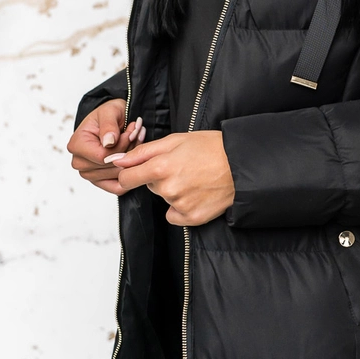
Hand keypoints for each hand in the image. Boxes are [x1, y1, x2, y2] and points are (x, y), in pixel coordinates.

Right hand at [66, 98, 146, 194]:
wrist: (111, 120)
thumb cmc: (108, 115)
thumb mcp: (109, 111)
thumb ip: (108, 126)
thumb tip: (108, 142)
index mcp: (76, 146)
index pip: (103, 156)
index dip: (122, 145)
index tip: (132, 131)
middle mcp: (79, 163)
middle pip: (111, 167)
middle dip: (129, 150)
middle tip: (137, 133)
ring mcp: (89, 175)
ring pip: (117, 176)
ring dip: (132, 159)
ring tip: (135, 141)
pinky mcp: (101, 182)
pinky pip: (118, 187)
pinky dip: (130, 173)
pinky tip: (133, 157)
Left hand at [105, 130, 234, 225]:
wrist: (242, 165)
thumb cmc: (212, 148)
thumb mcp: (176, 140)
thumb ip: (143, 152)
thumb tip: (117, 161)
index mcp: (160, 167)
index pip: (127, 178)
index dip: (131, 173)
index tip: (138, 172)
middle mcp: (167, 189)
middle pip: (150, 187)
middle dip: (160, 178)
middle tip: (184, 167)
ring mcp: (180, 205)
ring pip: (165, 198)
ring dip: (174, 191)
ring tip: (196, 178)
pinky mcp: (192, 218)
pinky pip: (175, 215)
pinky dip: (183, 207)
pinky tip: (198, 194)